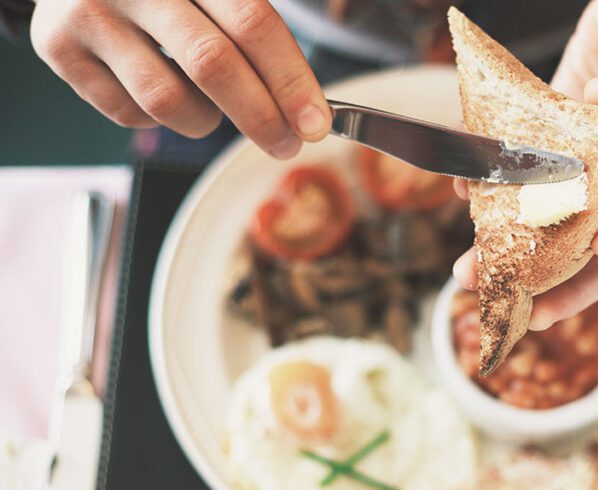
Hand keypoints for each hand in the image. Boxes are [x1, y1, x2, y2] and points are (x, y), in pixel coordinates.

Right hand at [30, 0, 331, 158]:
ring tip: (213, 107)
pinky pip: (128, 113)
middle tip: (286, 143)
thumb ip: (259, 26)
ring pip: (167, 100)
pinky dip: (160, 119)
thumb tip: (312, 106)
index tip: (316, 124)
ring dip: (206, 120)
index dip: (290, 80)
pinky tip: (164, 90)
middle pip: (213, 65)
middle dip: (261, 117)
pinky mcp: (57, 47)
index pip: (253, 23)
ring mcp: (91, 13)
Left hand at [455, 0, 597, 328]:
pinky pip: (524, 180)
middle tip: (514, 303)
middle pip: (597, 259)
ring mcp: (590, 178)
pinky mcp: (554, 151)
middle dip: (555, 285)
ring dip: (510, 254)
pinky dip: (492, 190)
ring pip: (552, 231)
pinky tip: (465, 190)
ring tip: (470, 270)